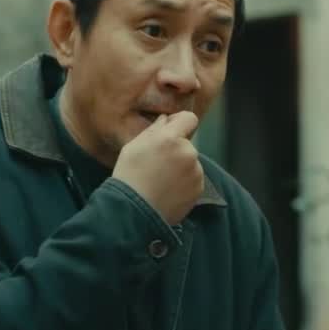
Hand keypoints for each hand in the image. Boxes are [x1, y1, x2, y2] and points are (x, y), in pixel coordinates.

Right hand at [112, 111, 203, 225]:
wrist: (134, 210)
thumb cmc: (129, 176)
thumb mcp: (134, 146)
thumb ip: (154, 130)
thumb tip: (166, 120)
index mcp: (170, 138)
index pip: (189, 118)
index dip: (180, 123)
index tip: (171, 132)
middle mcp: (187, 152)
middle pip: (187, 144)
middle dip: (175, 150)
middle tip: (156, 165)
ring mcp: (195, 172)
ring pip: (190, 162)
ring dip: (180, 167)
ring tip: (160, 181)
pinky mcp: (199, 188)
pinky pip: (193, 179)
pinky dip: (183, 182)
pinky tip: (167, 190)